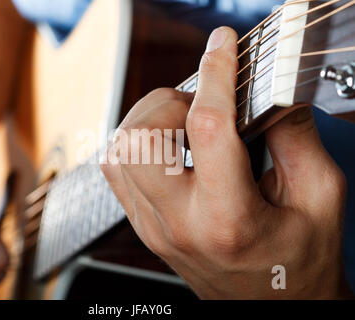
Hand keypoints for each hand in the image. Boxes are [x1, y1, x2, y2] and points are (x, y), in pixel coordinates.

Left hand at [101, 27, 350, 298]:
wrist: (273, 308)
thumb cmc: (298, 264)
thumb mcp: (319, 198)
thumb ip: (296, 137)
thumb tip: (268, 92)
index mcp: (229, 219)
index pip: (208, 127)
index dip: (216, 74)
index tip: (222, 47)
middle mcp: (179, 224)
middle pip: (138, 139)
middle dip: (167, 104)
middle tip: (200, 108)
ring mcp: (153, 227)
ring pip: (118, 152)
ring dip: (149, 121)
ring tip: (185, 126)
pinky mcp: (143, 226)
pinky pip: (116, 170)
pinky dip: (137, 144)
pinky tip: (169, 146)